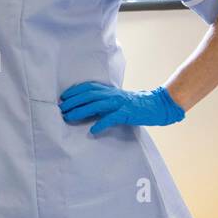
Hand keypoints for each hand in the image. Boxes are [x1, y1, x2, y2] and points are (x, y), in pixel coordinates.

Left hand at [59, 82, 184, 134]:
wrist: (157, 105)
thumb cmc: (134, 104)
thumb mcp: (116, 99)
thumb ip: (103, 100)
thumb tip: (85, 107)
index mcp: (109, 90)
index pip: (87, 87)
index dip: (74, 92)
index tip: (62, 98)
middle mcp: (112, 94)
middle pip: (88, 95)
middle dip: (73, 102)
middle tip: (61, 109)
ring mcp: (119, 103)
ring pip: (96, 105)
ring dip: (81, 111)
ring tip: (69, 117)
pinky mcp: (126, 112)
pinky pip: (111, 118)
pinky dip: (101, 124)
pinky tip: (92, 130)